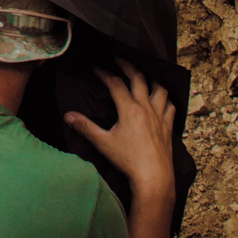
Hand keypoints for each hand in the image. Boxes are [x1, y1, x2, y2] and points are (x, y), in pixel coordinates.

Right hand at [67, 64, 177, 237]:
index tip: (96, 68)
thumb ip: (85, 127)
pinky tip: (162, 100)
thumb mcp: (103, 143)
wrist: (154, 177)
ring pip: (159, 89)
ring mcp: (160, 116)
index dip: (104, 73)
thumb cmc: (128, 161)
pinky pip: (170, 106)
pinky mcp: (168, 127)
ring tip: (144, 76)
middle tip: (119, 60)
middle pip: (138, 78)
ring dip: (151, 79)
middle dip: (128, 66)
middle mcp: (146, 107)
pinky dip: (166, 99)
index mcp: (129, 109)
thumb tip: (68, 116)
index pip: (115, 84)